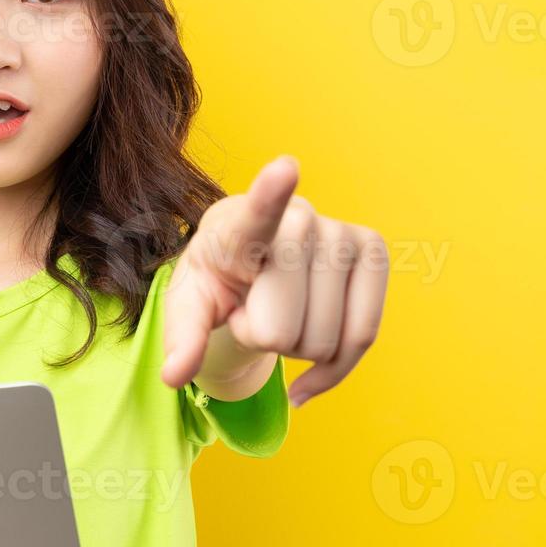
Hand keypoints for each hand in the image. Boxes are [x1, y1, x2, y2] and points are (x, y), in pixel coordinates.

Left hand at [161, 155, 388, 406]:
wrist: (252, 261)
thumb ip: (182, 337)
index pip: (259, 214)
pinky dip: (332, 367)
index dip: (272, 195)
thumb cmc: (217, 279)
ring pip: (325, 342)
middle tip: (253, 307)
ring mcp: (342, 232)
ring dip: (298, 347)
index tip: (284, 169)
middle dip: (264, 338)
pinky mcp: (373, 251)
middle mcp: (299, 218)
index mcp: (241, 227)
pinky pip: (362, 338)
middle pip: (284, 331)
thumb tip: (172, 377)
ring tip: (282, 308)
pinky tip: (308, 363)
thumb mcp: (189, 306)